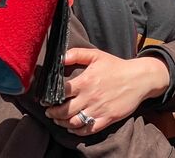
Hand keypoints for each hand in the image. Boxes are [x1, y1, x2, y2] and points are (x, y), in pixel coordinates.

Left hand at [44, 48, 168, 135]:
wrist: (140, 78)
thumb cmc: (115, 66)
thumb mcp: (95, 55)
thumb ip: (76, 54)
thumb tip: (60, 57)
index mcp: (85, 82)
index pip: (61, 92)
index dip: (50, 97)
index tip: (44, 99)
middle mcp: (90, 97)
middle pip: (65, 110)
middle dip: (53, 113)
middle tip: (48, 112)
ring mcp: (99, 109)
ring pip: (75, 121)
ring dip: (62, 122)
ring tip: (57, 120)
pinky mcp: (109, 118)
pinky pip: (90, 129)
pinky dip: (78, 131)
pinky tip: (72, 128)